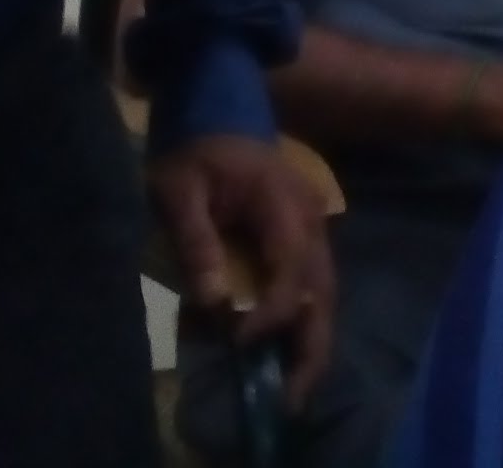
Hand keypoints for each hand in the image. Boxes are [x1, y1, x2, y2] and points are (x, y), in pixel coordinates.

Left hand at [147, 135, 335, 402]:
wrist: (216, 108)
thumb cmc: (194, 147)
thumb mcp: (177, 187)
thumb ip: (195, 240)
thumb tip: (214, 300)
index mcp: (282, 201)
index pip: (290, 266)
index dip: (270, 310)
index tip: (237, 340)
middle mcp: (310, 218)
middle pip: (323, 288)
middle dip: (310, 344)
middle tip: (291, 395)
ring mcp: (312, 228)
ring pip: (324, 292)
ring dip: (310, 340)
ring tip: (292, 388)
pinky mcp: (302, 239)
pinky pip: (310, 286)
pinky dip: (301, 322)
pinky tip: (285, 353)